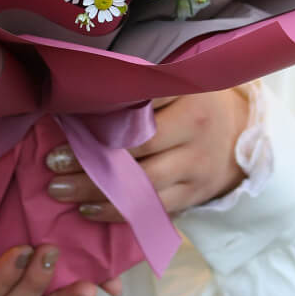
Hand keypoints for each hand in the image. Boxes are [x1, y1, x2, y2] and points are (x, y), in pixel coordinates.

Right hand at [0, 154, 108, 295]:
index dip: (4, 278)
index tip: (22, 249)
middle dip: (38, 287)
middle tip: (53, 252)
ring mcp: (1, 268)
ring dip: (66, 294)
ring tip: (96, 284)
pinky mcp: (18, 250)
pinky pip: (47, 274)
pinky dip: (76, 277)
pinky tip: (105, 275)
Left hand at [45, 89, 249, 221]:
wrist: (242, 130)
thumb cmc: (193, 100)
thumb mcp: (176, 83)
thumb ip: (139, 88)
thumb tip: (83, 93)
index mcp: (187, 96)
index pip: (138, 108)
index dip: (100, 118)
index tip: (64, 123)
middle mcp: (195, 132)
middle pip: (136, 151)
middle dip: (90, 159)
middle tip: (52, 163)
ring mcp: (197, 167)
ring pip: (142, 186)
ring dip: (97, 191)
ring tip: (60, 191)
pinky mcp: (195, 195)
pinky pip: (153, 210)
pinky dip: (118, 212)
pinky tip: (88, 211)